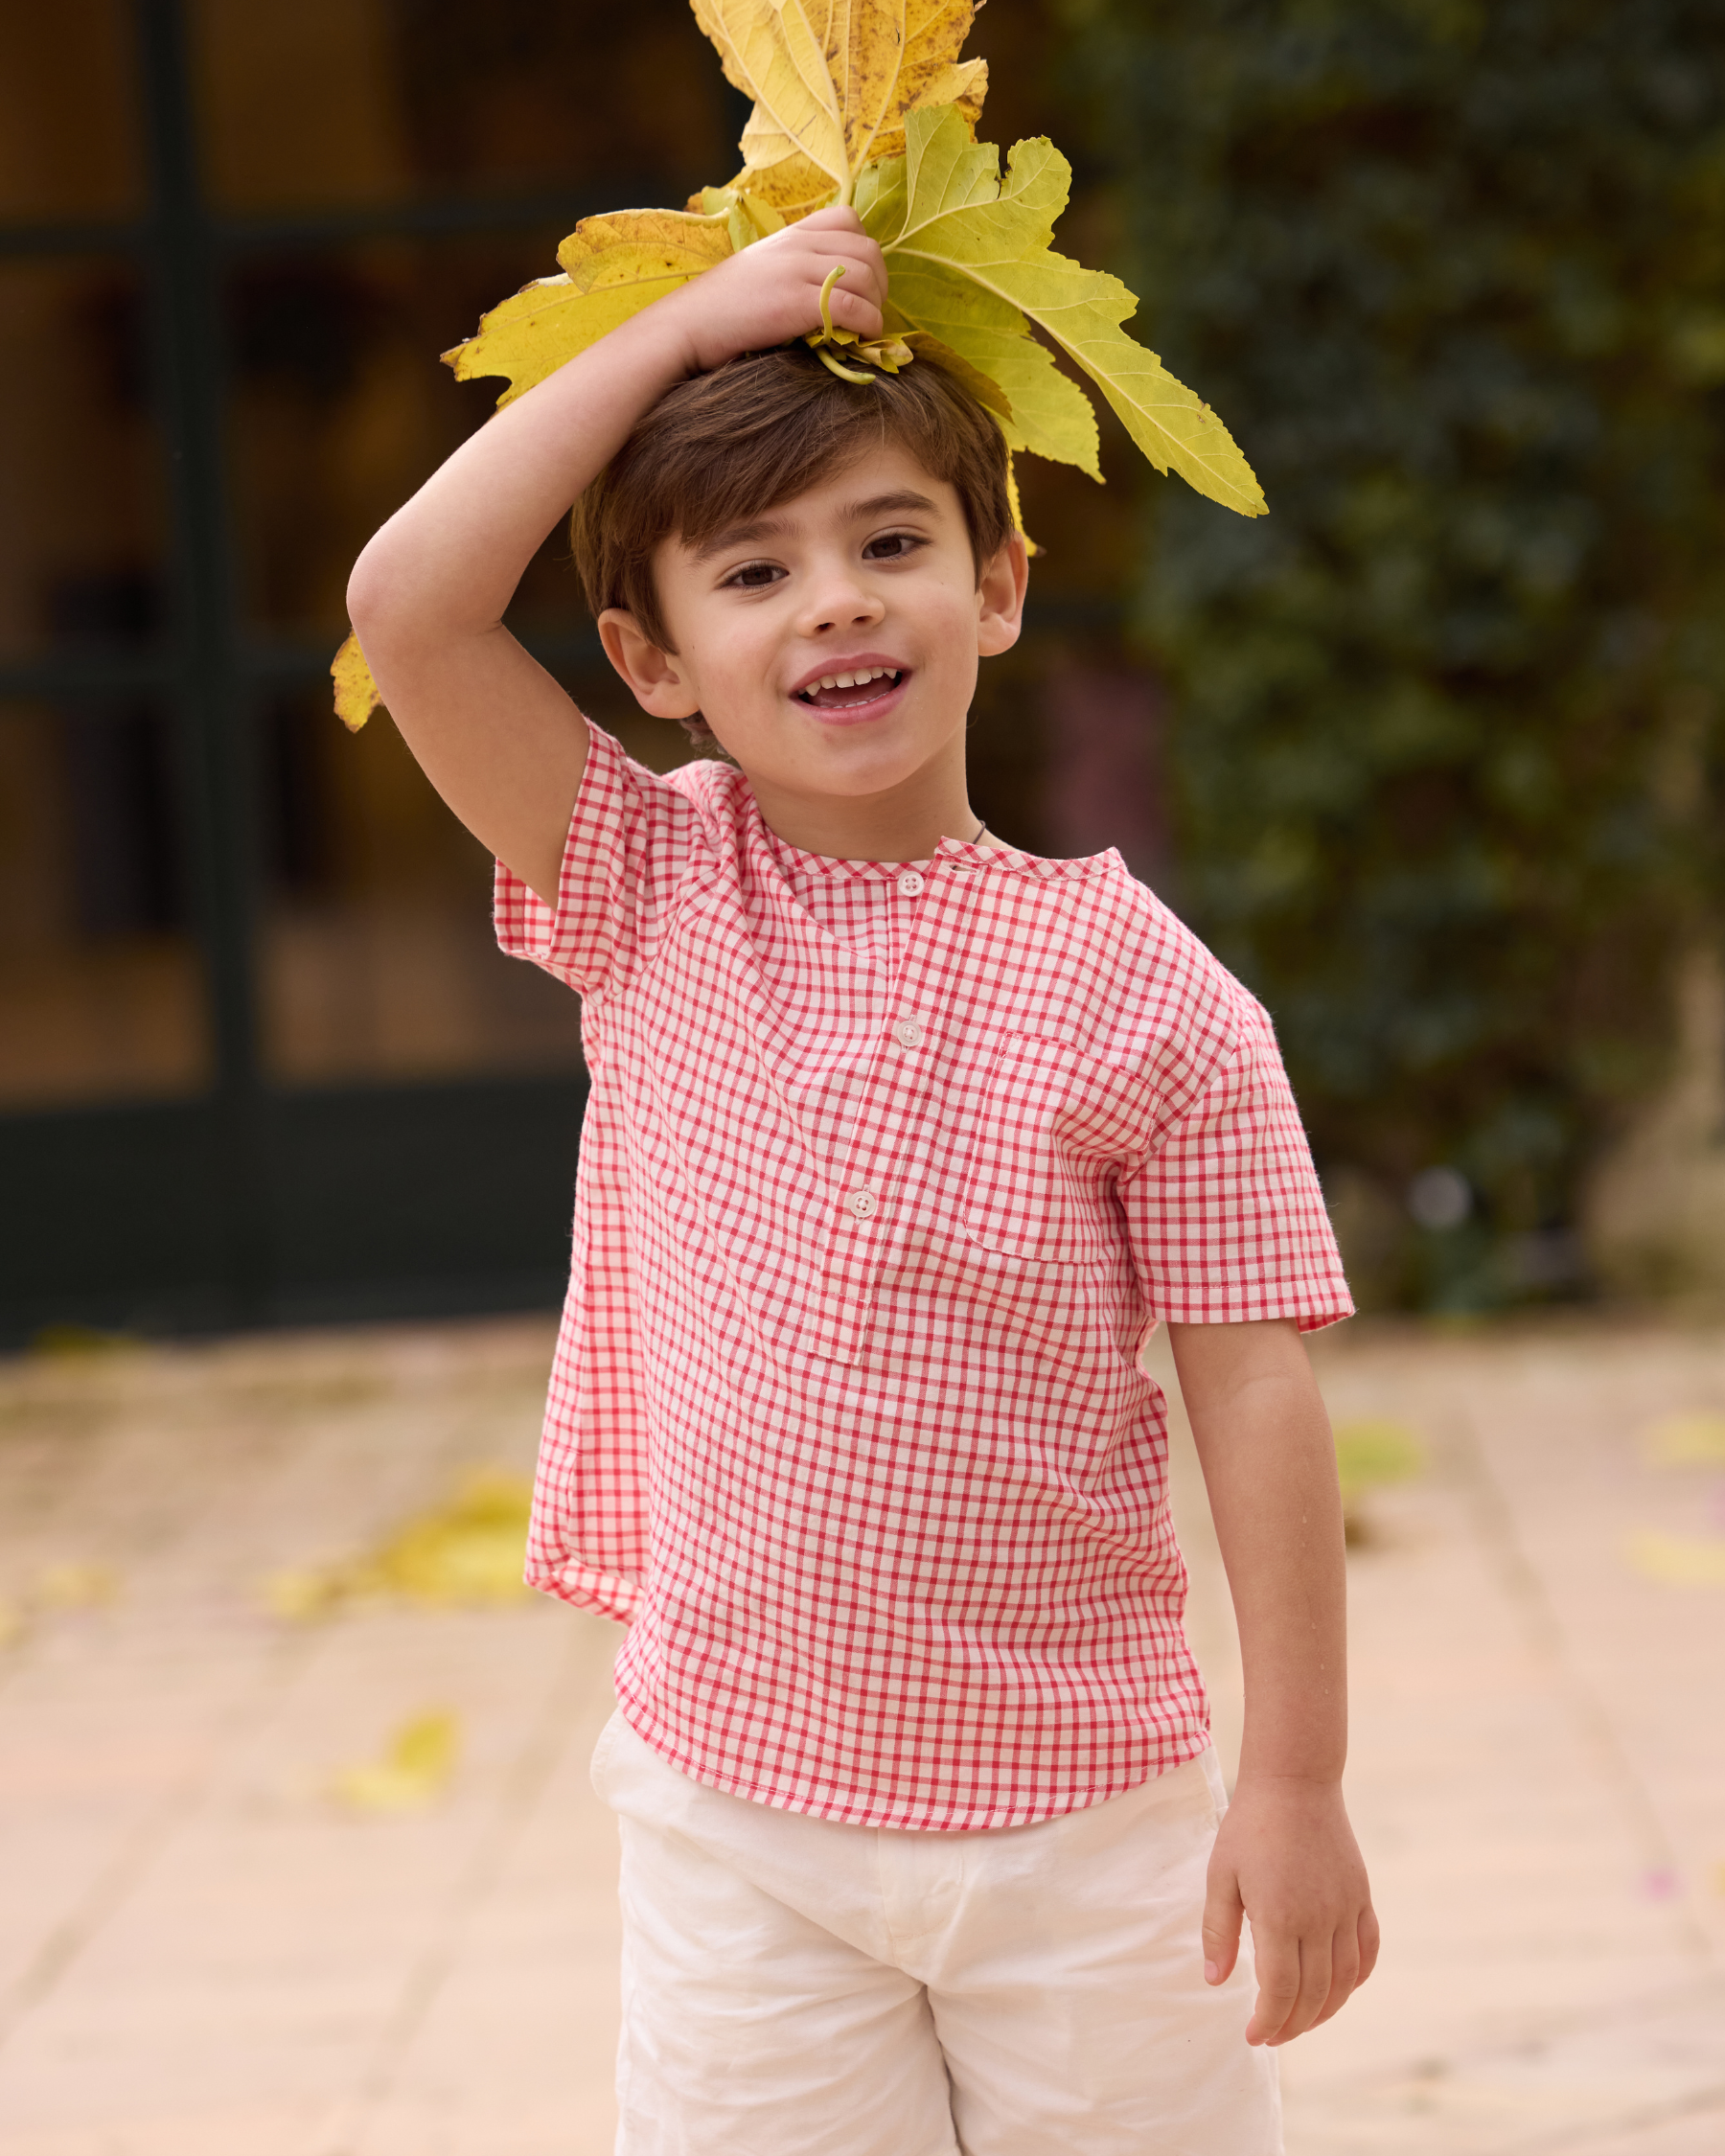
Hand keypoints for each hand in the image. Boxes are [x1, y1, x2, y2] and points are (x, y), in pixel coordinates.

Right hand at [654, 206, 887, 376]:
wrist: (684, 327)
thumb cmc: (716, 311)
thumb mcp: (756, 273)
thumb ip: (788, 270)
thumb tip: (818, 291)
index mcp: (788, 235)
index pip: (848, 218)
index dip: (865, 251)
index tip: (860, 283)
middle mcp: (797, 245)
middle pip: (868, 249)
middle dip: (880, 284)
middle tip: (870, 312)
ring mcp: (796, 271)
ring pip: (866, 276)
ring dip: (876, 307)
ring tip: (864, 330)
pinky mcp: (795, 302)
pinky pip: (852, 306)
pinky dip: (867, 324)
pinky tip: (860, 339)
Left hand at [1202, 1775, 1378, 2045]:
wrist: (1295, 1782)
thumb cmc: (1249, 1827)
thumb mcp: (1221, 1875)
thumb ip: (1218, 1931)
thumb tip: (1216, 1981)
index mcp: (1279, 1916)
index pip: (1281, 1991)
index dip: (1268, 2022)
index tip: (1253, 2036)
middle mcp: (1319, 1920)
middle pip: (1314, 1995)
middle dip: (1292, 2025)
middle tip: (1271, 2035)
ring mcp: (1346, 1909)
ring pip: (1345, 1981)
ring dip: (1325, 2010)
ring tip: (1300, 2021)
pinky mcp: (1361, 1897)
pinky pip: (1367, 1951)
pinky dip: (1356, 1979)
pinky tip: (1338, 1989)